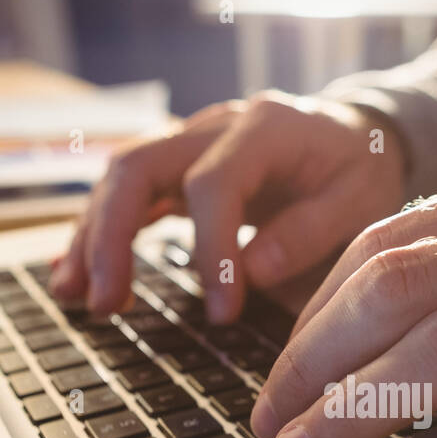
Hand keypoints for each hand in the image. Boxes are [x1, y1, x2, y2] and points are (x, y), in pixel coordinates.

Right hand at [50, 91, 405, 321]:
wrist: (354, 136)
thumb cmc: (359, 172)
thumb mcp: (360, 201)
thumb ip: (310, 233)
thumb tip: (251, 272)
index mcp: (265, 128)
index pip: (213, 183)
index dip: (210, 249)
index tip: (220, 312)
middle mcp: (214, 125)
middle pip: (138, 167)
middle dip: (113, 238)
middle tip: (108, 304)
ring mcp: (188, 141)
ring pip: (119, 178)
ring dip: (92, 239)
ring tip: (77, 298)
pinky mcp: (176, 167)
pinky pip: (125, 195)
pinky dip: (98, 235)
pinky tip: (76, 278)